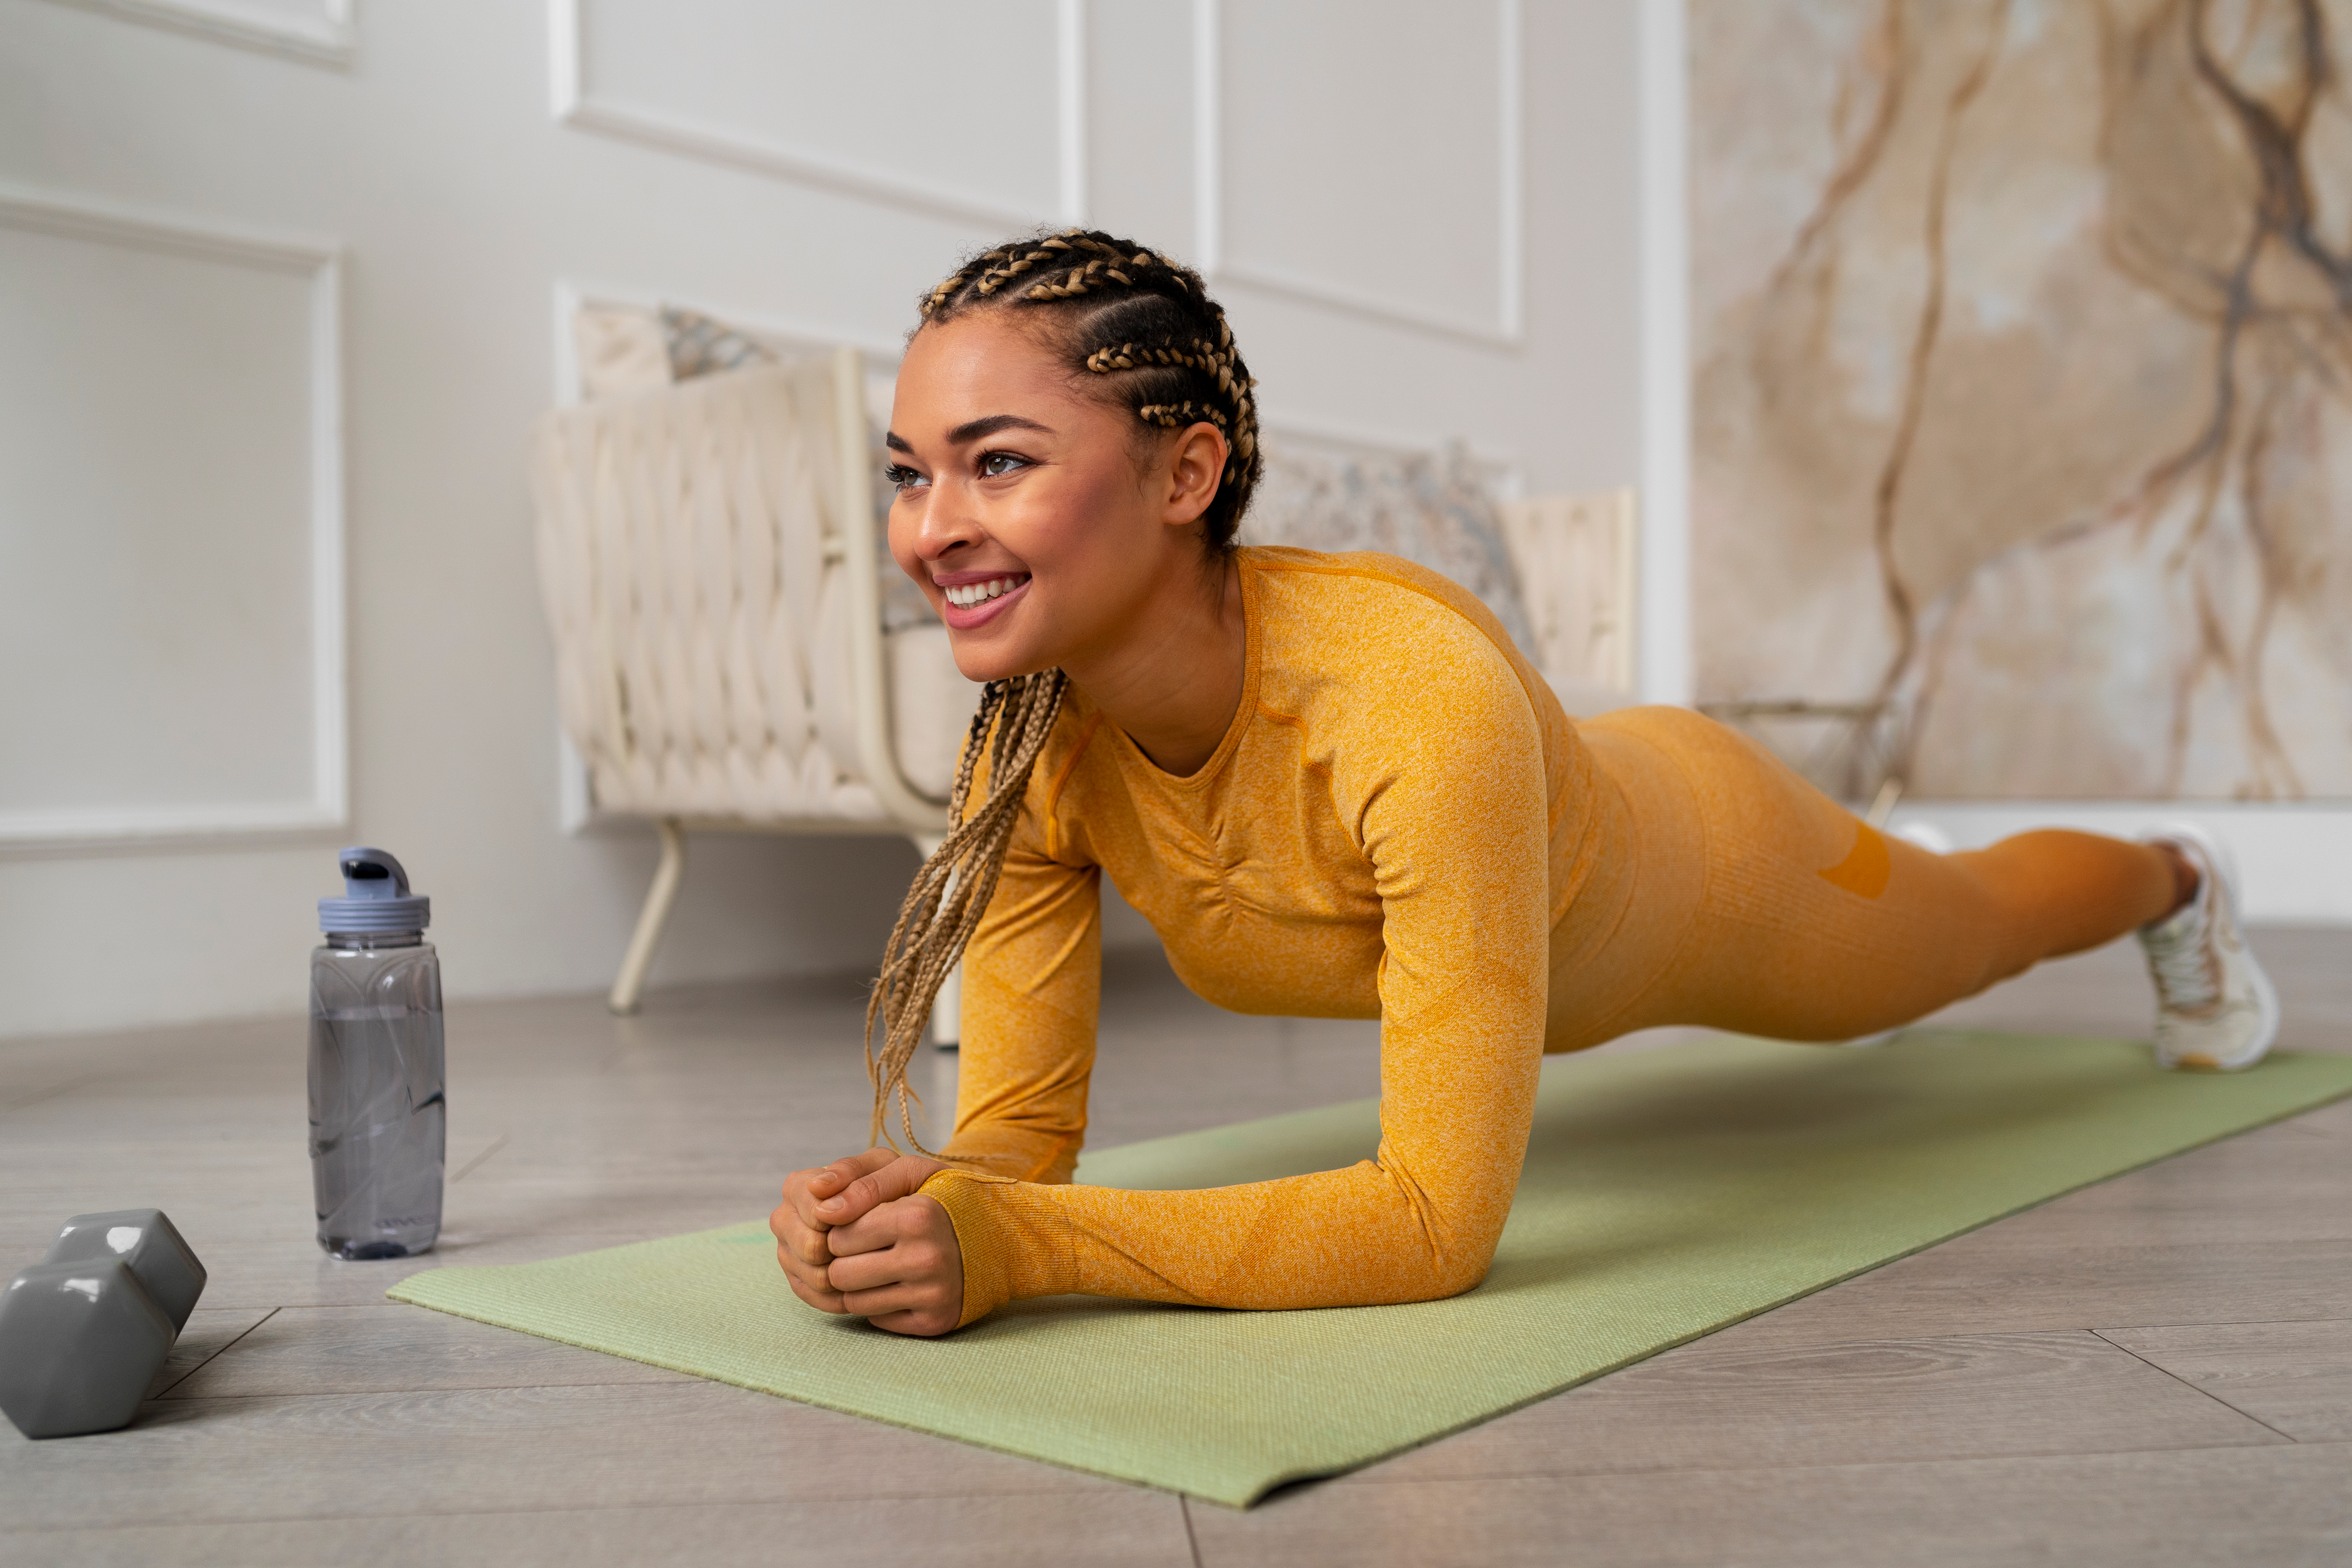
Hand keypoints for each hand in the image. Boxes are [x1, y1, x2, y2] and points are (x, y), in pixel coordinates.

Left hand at [771, 1148, 961, 1335]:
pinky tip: (898, 1284)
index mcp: (917, 1216)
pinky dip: (879, 1304)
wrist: (1002, 1236)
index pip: (838, 1235)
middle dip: (843, 1260)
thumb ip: (857, 1176)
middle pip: (839, 1274)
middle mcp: (926, 1258)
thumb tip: (818, 1201)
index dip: (840, 1228)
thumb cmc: (944, 1198)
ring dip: (857, 1284)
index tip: (858, 1221)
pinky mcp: (935, 1321)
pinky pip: (878, 1321)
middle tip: (866, 1246)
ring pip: (853, 1302)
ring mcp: (932, 1294)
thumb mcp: (907, 1170)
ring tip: (880, 1263)